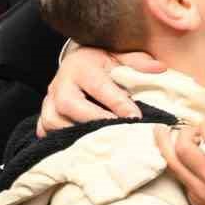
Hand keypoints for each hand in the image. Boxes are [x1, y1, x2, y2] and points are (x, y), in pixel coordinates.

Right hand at [37, 45, 158, 135]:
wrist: (75, 63)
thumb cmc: (101, 63)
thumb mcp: (118, 57)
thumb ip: (138, 63)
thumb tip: (160, 68)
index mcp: (80, 66)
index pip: (99, 87)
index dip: (118, 103)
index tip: (136, 117)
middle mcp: (60, 84)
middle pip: (70, 105)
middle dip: (95, 120)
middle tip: (120, 131)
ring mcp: (48, 101)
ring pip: (55, 121)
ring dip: (78, 134)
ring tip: (104, 142)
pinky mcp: (43, 116)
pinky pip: (46, 132)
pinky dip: (61, 141)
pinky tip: (81, 148)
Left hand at [155, 122, 204, 204]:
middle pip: (185, 148)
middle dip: (183, 132)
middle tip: (189, 131)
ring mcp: (201, 191)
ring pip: (172, 162)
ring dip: (164, 143)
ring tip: (160, 131)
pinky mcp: (192, 199)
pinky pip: (177, 175)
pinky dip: (173, 159)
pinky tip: (171, 151)